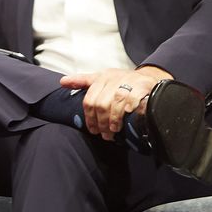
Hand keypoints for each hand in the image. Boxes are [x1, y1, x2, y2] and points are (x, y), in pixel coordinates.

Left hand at [57, 65, 171, 139]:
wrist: (149, 77)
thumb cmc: (122, 81)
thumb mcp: (101, 79)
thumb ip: (82, 81)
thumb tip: (62, 81)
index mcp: (102, 78)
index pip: (89, 100)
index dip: (89, 118)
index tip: (93, 129)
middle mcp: (114, 78)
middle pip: (101, 103)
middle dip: (101, 122)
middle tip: (104, 134)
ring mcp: (129, 81)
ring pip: (116, 101)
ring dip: (114, 118)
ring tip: (114, 130)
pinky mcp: (143, 85)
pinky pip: (134, 97)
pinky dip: (130, 106)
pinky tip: (128, 115)